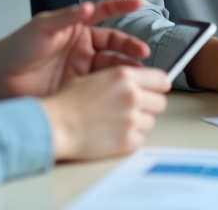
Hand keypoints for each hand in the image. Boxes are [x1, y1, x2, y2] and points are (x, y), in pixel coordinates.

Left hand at [0, 0, 151, 100]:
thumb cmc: (17, 48)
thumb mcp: (42, 26)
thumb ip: (68, 16)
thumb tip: (88, 7)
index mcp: (77, 29)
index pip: (105, 15)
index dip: (122, 8)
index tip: (139, 4)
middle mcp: (83, 49)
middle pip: (115, 46)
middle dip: (131, 49)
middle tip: (143, 54)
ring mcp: (81, 70)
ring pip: (111, 67)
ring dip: (126, 69)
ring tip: (136, 74)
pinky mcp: (77, 89)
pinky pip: (100, 87)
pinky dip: (112, 87)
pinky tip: (120, 88)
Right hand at [39, 66, 169, 160]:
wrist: (55, 126)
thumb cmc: (67, 102)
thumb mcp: (96, 77)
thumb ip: (122, 78)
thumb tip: (138, 82)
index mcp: (125, 76)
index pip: (162, 80)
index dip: (159, 86)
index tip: (156, 90)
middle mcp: (132, 95)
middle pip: (161, 102)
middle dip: (149, 106)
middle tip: (133, 109)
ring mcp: (131, 119)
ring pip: (151, 122)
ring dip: (139, 123)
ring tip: (118, 123)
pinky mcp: (128, 140)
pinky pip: (141, 140)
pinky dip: (130, 139)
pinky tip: (114, 135)